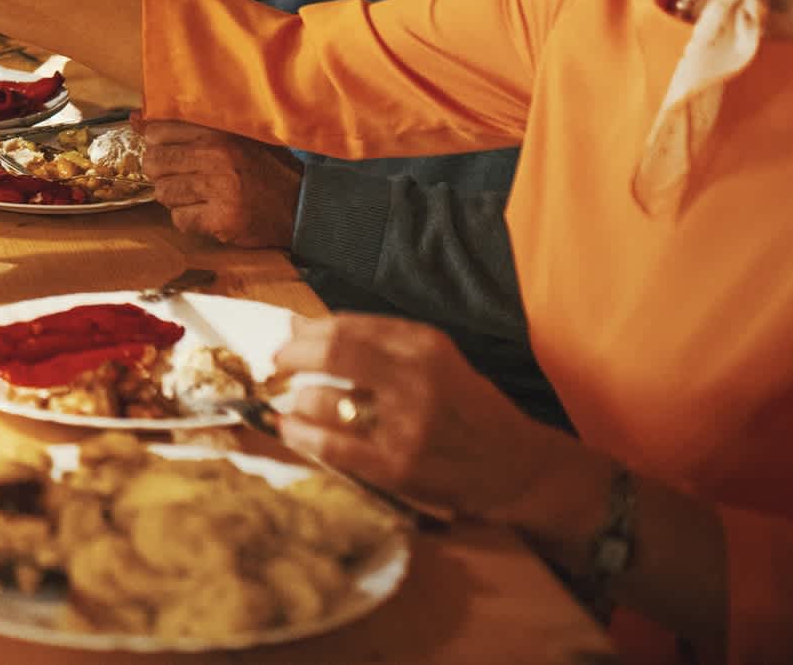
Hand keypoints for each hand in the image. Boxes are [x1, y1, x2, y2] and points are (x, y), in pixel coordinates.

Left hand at [130, 118, 302, 246]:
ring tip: (200, 196)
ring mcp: (218, 189)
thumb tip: (135, 118)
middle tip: (184, 177)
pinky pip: (180, 219)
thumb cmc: (264, 168)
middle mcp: (216, 156)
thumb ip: (187, 126)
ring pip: (163, 193)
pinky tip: (208, 213)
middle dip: (162, 173)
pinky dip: (189, 219)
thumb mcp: (234, 136)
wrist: (302, 205)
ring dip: (176, 198)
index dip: (156, 143)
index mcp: (218, 131)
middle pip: (153, 162)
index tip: (167, 150)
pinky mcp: (221, 219)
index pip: (157, 130)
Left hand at [271, 314, 588, 521]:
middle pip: (331, 353)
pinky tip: (287, 428)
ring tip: (294, 402)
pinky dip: (300, 434)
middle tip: (277, 363)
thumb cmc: (466, 407)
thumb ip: (374, 340)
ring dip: (297, 399)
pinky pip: (332, 445)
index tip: (289, 338)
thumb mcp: (433, 359)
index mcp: (426, 346)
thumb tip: (300, 326)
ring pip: (324, 399)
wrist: (516, 466)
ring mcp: (407, 425)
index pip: (347, 326)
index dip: (307, 331)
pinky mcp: (398, 467)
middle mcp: (417, 379)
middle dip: (291, 355)